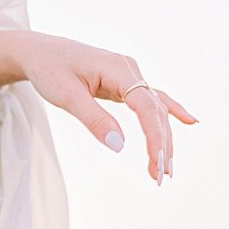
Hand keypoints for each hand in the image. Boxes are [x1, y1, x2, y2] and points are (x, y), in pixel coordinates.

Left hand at [0, 29, 198, 184]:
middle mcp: (129, 69)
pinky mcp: (124, 83)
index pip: (146, 105)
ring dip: (162, 138)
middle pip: (156, 110)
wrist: (39, 51)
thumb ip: (93, 119)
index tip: (158, 161)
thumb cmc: (49, 70)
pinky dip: (168, 114)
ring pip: (155, 109)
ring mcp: (129, 76)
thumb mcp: (66, 96)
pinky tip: (189, 122)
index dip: (155, 135)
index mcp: (117, 68)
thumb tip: (119, 146)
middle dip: (162, 144)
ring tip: (164, 170)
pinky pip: (151, 101)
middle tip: (162, 177)